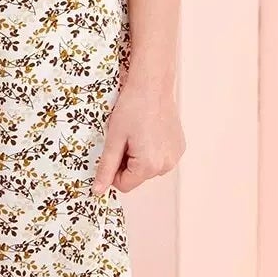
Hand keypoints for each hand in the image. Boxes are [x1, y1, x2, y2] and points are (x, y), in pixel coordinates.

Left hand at [92, 71, 185, 195]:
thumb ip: (106, 168)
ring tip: (137, 134)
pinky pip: (159, 158)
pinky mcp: (179, 147)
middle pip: (136, 177)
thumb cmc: (132, 108)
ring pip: (147, 168)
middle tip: (125, 139)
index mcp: (149, 166)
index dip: (113, 170)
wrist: (152, 85)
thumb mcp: (114, 139)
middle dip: (126, 162)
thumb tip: (98, 190)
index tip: (113, 150)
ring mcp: (175, 156)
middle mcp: (166, 165)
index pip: (123, 185)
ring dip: (138, 157)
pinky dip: (151, 150)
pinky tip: (148, 132)